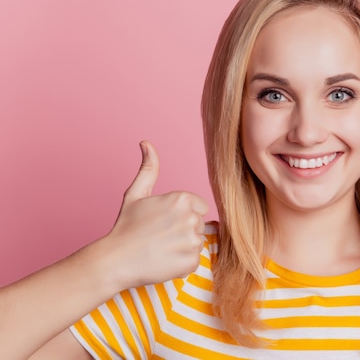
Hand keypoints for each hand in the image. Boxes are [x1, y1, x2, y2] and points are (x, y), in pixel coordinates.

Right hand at [104, 141, 208, 288]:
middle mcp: (191, 217)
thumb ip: (148, 168)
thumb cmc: (126, 227)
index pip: (199, 207)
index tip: (163, 222)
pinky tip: (164, 260)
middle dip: (183, 230)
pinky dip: (181, 263)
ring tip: (161, 248)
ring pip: (197, 242)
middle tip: (160, 236)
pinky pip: (194, 260)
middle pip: (199, 224)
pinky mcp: (192, 261)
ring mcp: (192, 240)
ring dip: (183, 247)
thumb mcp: (136, 194)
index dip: (181, 215)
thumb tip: (146, 143)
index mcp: (182, 199)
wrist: (115, 261)